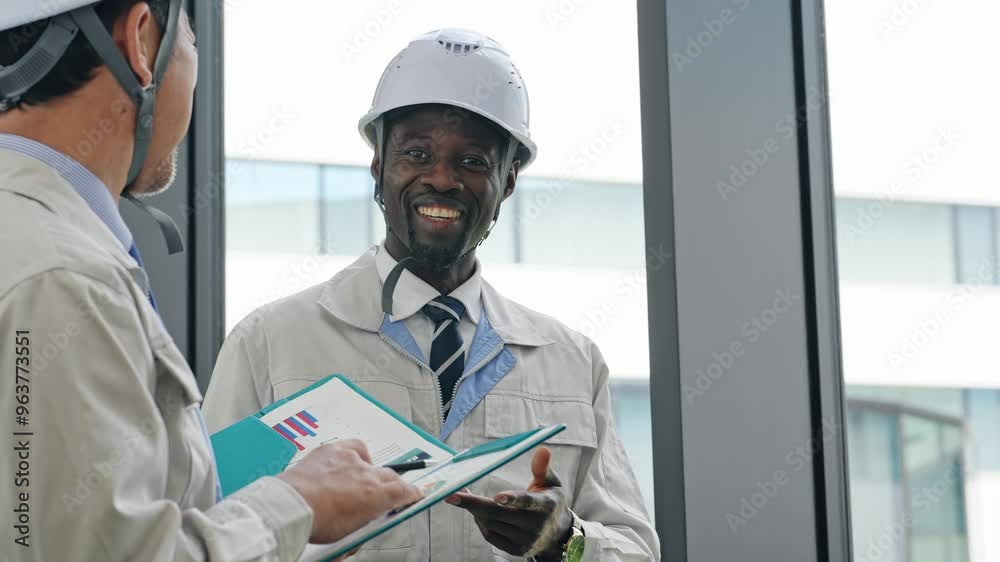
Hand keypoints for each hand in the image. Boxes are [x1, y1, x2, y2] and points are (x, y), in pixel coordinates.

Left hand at [278, 439, 422, 543]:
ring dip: (369, 471)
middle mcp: (366, 474)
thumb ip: (365, 524)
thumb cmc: (315, 522)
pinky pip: (352, 447)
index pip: (404, 491)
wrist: (290, 506)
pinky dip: (354, 454)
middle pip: (390, 475)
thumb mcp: (348, 534)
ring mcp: (349, 460)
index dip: (411, 494)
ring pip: (371, 461)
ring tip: (359, 482)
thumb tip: (367, 522)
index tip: (413, 495)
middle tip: (385, 493)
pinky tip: (348, 462)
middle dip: (391, 484)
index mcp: (375, 495)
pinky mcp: (333, 450)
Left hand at [446, 447, 572, 558]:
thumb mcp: (552, 483)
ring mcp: (525, 541)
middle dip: (473, 504)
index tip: (497, 496)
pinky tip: (476, 511)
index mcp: (546, 505)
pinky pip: (490, 536)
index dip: (512, 499)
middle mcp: (536, 526)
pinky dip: (480, 522)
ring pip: (491, 524)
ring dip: (474, 510)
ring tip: (464, 496)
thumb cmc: (550, 502)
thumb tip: (542, 449)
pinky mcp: (516, 550)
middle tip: (452, 495)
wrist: (557, 534)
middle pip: (499, 514)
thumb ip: (543, 468)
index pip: (527, 501)